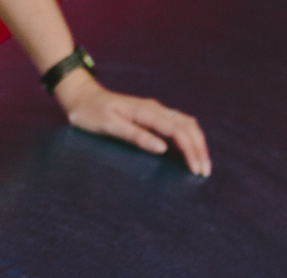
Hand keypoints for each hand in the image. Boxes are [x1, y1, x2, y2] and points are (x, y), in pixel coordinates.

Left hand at [55, 72, 209, 175]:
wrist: (82, 96)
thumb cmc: (91, 113)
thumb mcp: (109, 126)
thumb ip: (136, 136)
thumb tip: (162, 148)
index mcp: (147, 112)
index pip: (178, 131)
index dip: (190, 150)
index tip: (197, 169)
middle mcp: (155, 108)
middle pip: (187, 126)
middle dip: (199, 149)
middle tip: (205, 171)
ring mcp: (155, 110)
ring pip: (186, 123)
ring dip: (196, 142)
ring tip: (202, 163)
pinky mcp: (152, 115)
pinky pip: (177, 123)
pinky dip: (188, 136)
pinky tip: (191, 149)